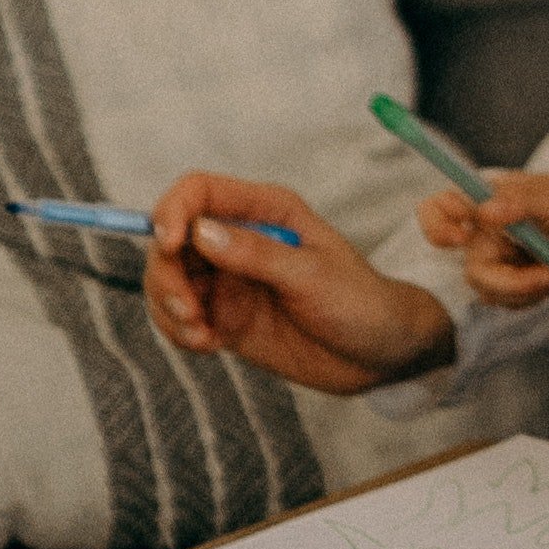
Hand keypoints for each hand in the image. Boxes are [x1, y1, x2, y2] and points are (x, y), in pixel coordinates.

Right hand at [144, 173, 453, 397]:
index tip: (169, 246)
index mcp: (265, 211)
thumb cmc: (360, 302)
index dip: (172, 211)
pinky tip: (208, 346)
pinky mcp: (227, 319)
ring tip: (200, 335)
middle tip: (188, 311)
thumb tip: (199, 233)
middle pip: (172, 240)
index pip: (198, 192)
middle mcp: (240, 240)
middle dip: (166, 274)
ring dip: (169, 307)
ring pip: (170, 281)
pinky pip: (182, 318)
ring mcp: (230, 281)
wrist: (381, 355)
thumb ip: (256, 254)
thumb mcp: (312, 275)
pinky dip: (181, 332)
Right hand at [414, 169, 548, 305]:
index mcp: (486, 198)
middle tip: (539, 278)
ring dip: (524, 289)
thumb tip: (484, 212)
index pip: (439, 208)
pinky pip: (507, 301)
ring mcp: (499, 258)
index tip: (460, 238)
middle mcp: (485, 230)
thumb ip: (519, 202)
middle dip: (504, 280)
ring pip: (488, 290)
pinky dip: (531, 295)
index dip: (436, 225)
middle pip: (470, 266)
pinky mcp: (514, 282)